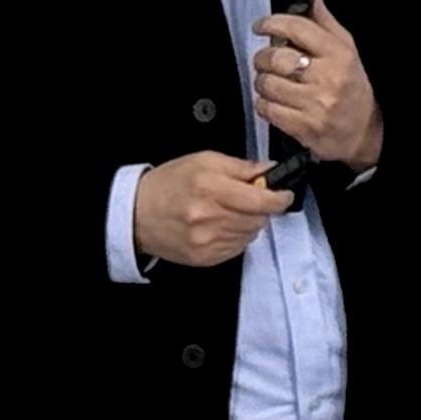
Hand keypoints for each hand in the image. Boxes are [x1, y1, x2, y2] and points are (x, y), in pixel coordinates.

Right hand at [134, 150, 292, 266]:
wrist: (137, 215)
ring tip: (228, 211)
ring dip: (249, 222)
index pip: (260, 200)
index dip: (279, 198)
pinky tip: (220, 225)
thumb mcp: (204, 161)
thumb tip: (269, 170)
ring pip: (250, 234)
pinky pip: (238, 248)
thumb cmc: (168, 184)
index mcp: (209, 188)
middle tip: (250, 198)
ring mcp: (207, 241)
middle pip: (258, 219)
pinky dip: (236, 236)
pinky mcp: (205, 258)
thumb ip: (240, 166)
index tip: (283, 194)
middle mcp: (209, 217)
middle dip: (262, 208)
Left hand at [254, 0, 381, 171]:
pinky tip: (273, 102)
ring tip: (271, 83)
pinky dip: (263, 104)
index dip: (272, 23)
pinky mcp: (303, 127)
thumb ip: (323, 21)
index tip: (260, 26)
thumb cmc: (352, 86)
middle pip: (276, 57)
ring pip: (267, 84)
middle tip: (266, 60)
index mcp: (338, 53)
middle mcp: (328, 77)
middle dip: (263, 57)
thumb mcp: (346, 49)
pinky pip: (267, 109)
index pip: (297, 27)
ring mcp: (315, 104)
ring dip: (262, 82)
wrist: (364, 132)